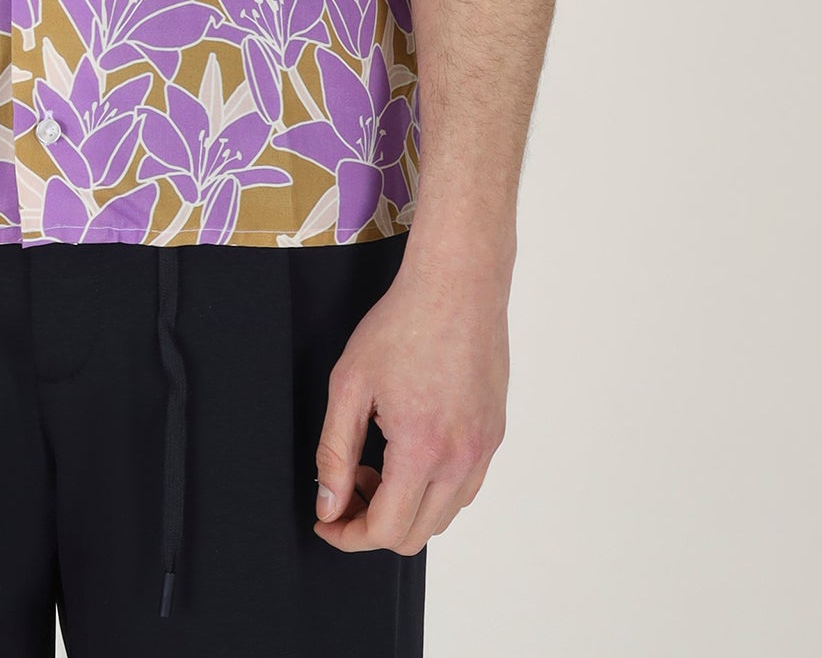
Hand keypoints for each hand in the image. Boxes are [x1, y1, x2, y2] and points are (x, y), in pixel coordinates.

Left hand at [312, 239, 509, 555]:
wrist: (457, 286)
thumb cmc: (402, 324)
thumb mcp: (349, 385)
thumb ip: (335, 453)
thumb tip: (329, 505)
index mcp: (422, 448)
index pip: (387, 529)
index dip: (349, 535)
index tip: (327, 521)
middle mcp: (461, 458)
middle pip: (415, 535)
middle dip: (372, 524)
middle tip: (347, 487)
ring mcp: (484, 449)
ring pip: (442, 516)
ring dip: (404, 507)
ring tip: (376, 463)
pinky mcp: (495, 435)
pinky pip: (464, 489)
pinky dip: (433, 490)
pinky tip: (408, 451)